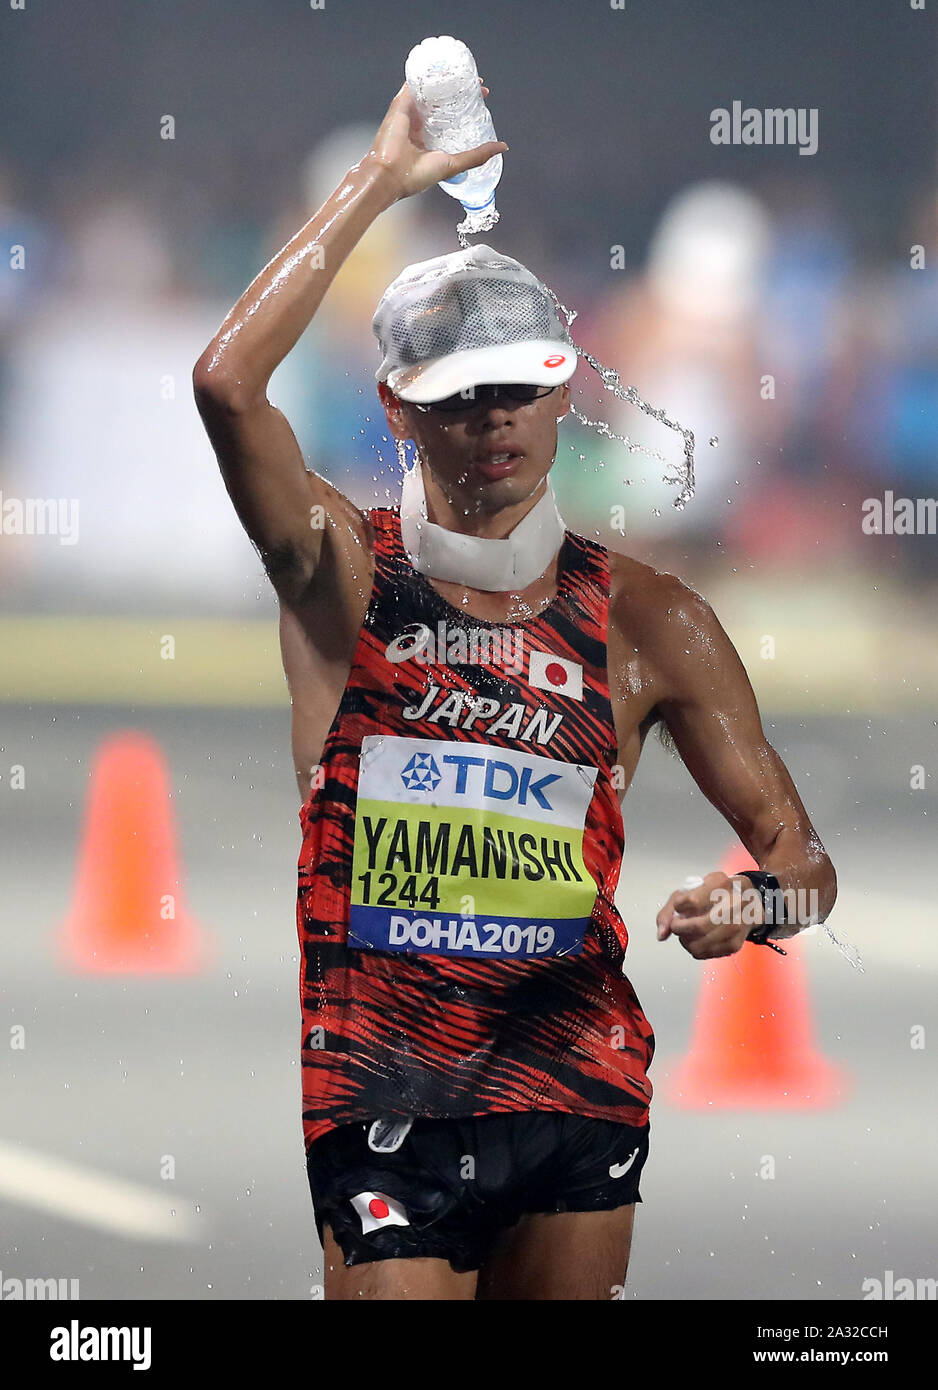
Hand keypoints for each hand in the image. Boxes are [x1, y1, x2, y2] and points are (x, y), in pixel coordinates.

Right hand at [364, 77, 507, 202]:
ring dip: (445, 79)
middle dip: (459, 91)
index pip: (451, 117)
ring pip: (429, 90)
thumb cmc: (416, 175)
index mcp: (430, 140)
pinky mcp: (400, 105)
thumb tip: (502, 147)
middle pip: (442, 101)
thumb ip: (476, 155)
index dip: (467, 105)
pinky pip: (413, 83)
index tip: (482, 97)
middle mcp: (419, 125)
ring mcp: (409, 113)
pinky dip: (424, 74)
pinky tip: (439, 65)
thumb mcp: (453, 164)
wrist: (389, 176)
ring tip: (461, 71)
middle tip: (476, 84)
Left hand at [655, 872, 756, 959]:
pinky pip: (705, 954)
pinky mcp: (735, 944)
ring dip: (685, 940)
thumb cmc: (716, 894)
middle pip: (698, 926)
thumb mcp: (692, 890)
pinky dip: (694, 948)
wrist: (747, 901)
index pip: (692, 901)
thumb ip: (670, 909)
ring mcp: (736, 926)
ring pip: (699, 944)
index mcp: (721, 884)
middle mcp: (734, 904)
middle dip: (679, 928)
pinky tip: (697, 938)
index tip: (680, 906)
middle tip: (676, 924)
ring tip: (687, 931)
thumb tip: (662, 934)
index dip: (679, 906)